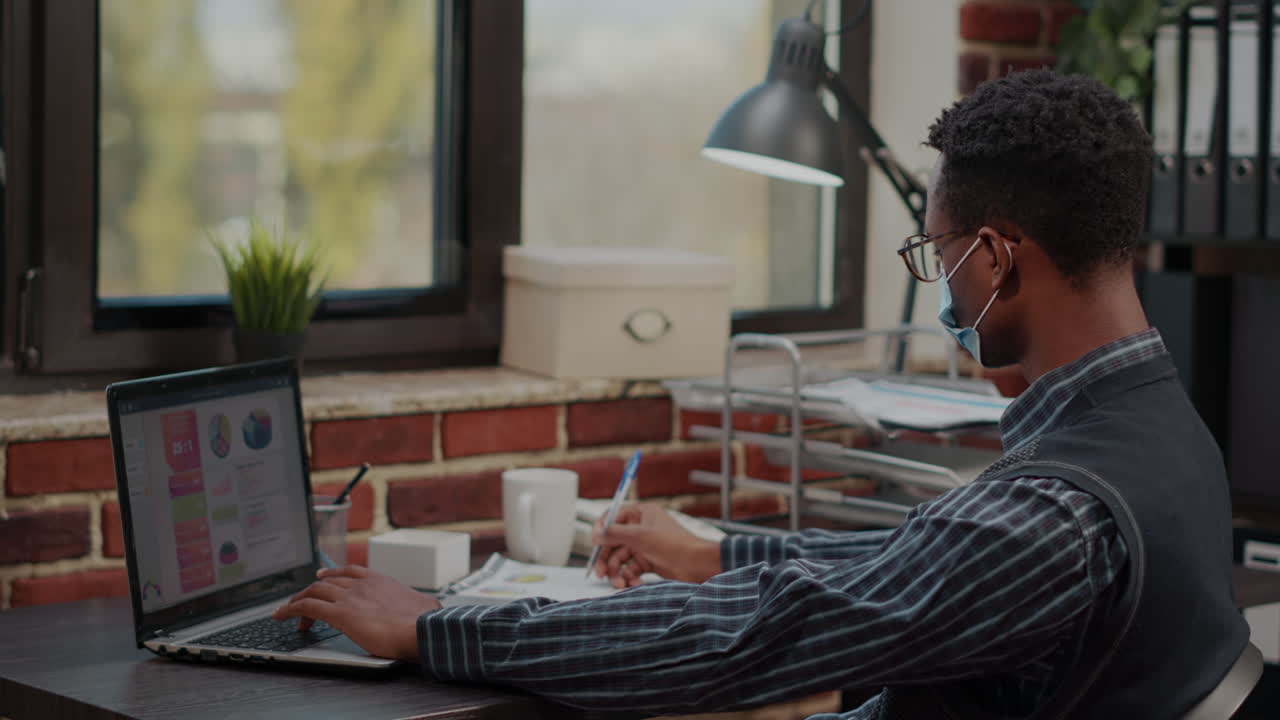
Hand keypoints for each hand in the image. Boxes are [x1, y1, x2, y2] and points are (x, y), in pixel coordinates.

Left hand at [271, 565, 440, 660]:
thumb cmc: (426, 622)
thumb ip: (422, 605)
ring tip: (286, 611)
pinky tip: (280, 615)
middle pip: (328, 581)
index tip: (323, 576)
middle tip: (301, 602)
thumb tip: (430, 609)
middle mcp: (363, 585)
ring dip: (298, 601)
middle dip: (312, 591)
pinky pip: (307, 607)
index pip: (351, 571)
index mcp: (382, 581)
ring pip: (314, 592)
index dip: (333, 573)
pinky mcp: (340, 613)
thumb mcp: (425, 606)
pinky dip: (290, 610)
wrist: (422, 628)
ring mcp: (350, 597)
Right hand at [592, 503, 720, 587]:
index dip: (601, 530)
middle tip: (600, 573)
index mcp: (641, 514)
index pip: (613, 517)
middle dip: (606, 559)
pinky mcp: (649, 561)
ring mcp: (644, 546)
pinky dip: (630, 577)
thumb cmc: (674, 544)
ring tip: (620, 584)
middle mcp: (641, 528)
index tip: (594, 544)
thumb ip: (615, 533)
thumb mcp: (640, 536)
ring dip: (617, 572)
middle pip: (613, 542)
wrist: (697, 564)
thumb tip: (597, 534)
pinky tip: (635, 584)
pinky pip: (631, 569)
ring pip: (621, 559)